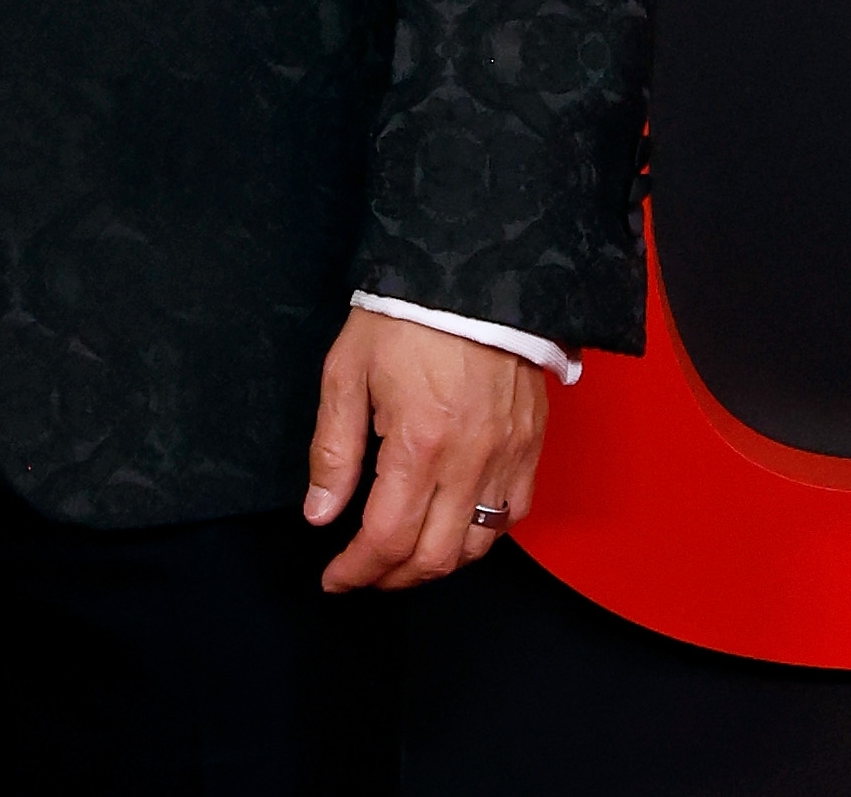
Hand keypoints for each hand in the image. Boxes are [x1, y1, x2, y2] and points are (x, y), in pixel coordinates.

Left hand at [305, 310, 547, 593]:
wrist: (472, 272)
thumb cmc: (404, 316)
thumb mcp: (348, 372)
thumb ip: (334, 450)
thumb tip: (320, 514)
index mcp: (418, 444)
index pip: (386, 538)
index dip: (357, 571)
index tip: (334, 579)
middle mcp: (468, 461)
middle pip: (433, 557)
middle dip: (391, 578)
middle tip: (364, 573)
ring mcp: (506, 457)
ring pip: (476, 547)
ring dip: (436, 565)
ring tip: (403, 557)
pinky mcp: (530, 447)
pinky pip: (512, 516)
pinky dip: (482, 536)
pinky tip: (455, 526)